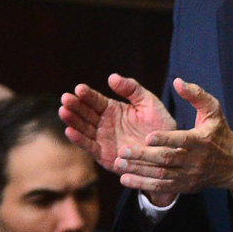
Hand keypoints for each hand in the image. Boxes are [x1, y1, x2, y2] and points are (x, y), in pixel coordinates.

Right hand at [59, 75, 175, 174]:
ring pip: (83, 128)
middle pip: (85, 112)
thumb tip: (111, 77)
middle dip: (75, 105)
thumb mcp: (149, 104)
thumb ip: (132, 90)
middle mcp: (104, 123)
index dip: (87, 94)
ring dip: (73, 120)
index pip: (96, 100)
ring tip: (63, 111)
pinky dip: (79, 139)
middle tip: (66, 98)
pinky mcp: (103, 154)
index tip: (79, 88)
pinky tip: (70, 130)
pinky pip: (89, 146)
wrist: (168, 152)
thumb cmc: (160, 126)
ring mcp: (102, 138)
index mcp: (113, 109)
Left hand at [103, 79, 232, 201]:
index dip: (166, 139)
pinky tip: (125, 179)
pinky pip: (162, 187)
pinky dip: (143, 184)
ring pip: (161, 174)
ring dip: (139, 170)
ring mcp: (190, 175)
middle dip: (144, 155)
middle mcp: (196, 159)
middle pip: (168, 159)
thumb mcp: (214, 112)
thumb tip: (177, 81)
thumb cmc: (220, 134)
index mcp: (202, 140)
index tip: (148, 136)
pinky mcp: (185, 186)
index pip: (183, 140)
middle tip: (123, 150)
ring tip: (119, 163)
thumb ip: (196, 95)